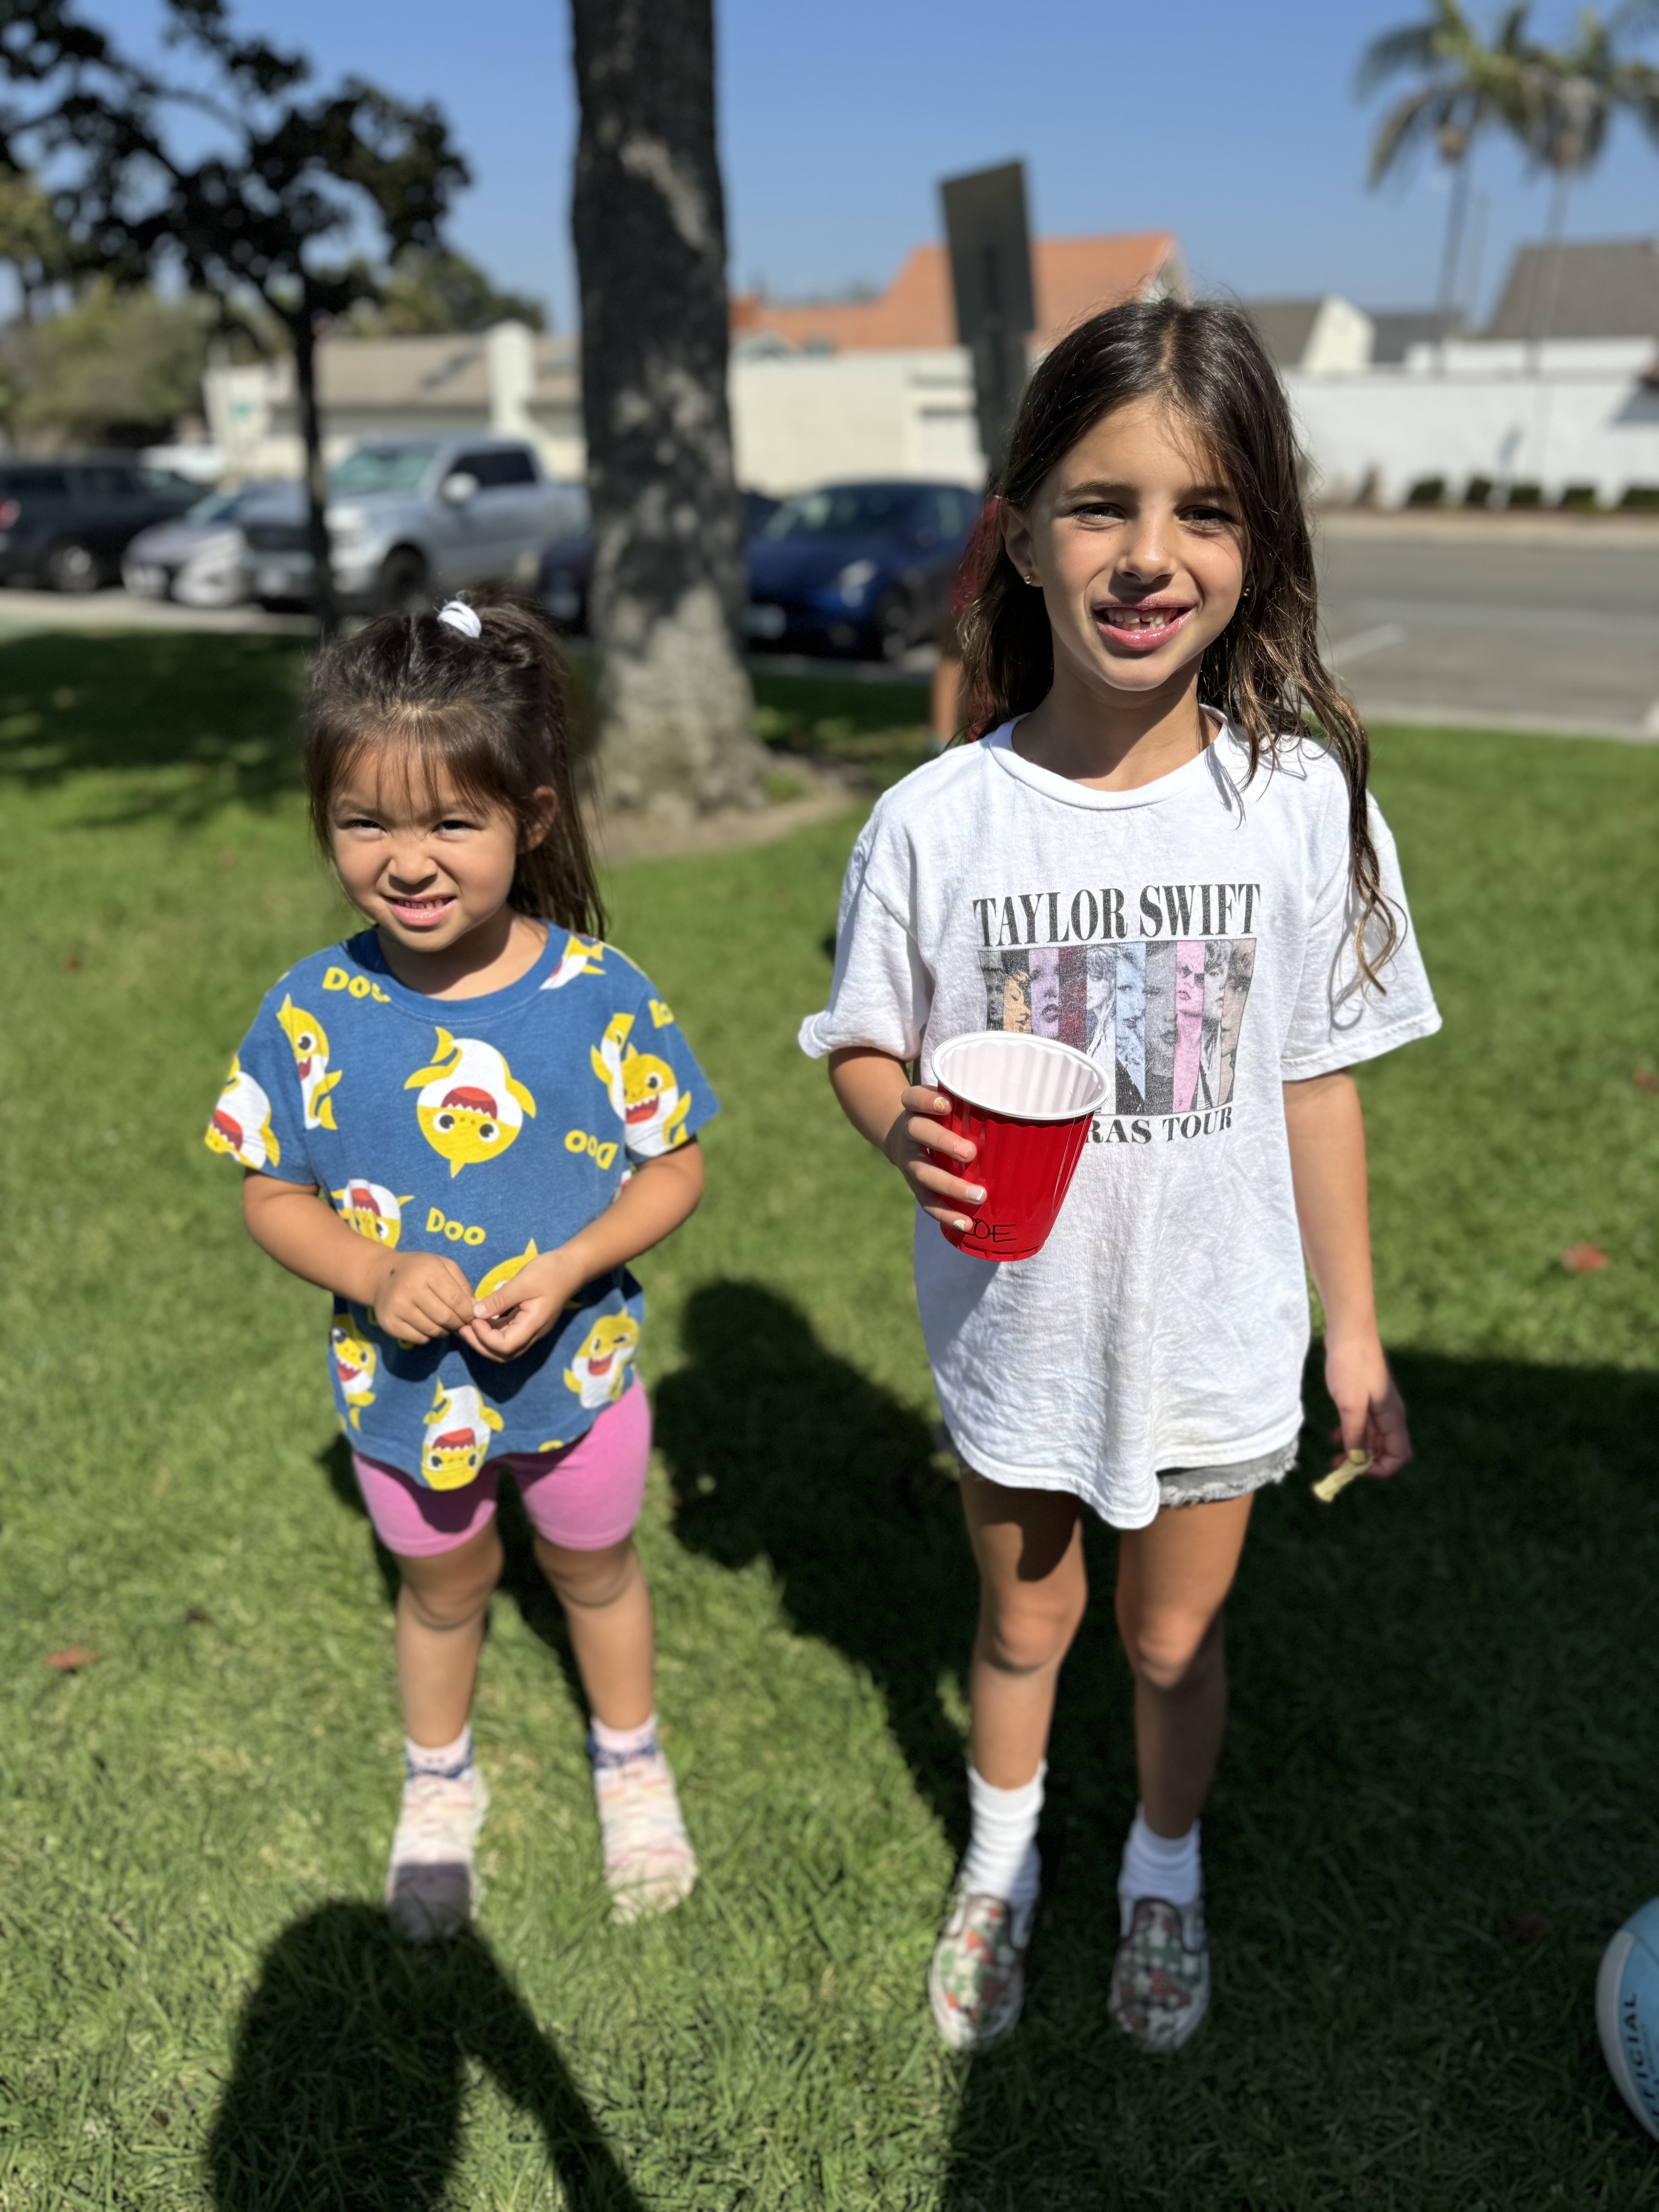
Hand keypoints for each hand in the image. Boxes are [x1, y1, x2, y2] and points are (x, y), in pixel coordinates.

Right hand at [371, 1251, 475, 1343]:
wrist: (382, 1275)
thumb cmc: (419, 1269)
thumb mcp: (443, 1266)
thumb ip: (462, 1285)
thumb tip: (475, 1309)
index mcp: (427, 1271)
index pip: (455, 1300)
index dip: (468, 1312)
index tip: (472, 1316)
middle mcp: (410, 1288)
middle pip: (445, 1317)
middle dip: (458, 1323)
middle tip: (461, 1323)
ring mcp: (397, 1307)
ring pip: (433, 1330)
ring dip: (444, 1331)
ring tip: (445, 1323)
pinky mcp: (389, 1324)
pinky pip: (419, 1338)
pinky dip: (428, 1336)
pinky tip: (427, 1324)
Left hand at [460, 1247, 587, 1363]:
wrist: (571, 1267)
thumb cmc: (549, 1272)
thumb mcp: (523, 1282)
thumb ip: (499, 1299)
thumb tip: (476, 1313)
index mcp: (533, 1325)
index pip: (505, 1346)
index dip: (485, 1338)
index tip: (474, 1320)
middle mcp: (532, 1333)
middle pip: (503, 1354)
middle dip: (480, 1345)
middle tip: (463, 1328)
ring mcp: (530, 1329)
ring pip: (504, 1347)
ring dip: (484, 1340)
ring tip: (468, 1325)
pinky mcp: (526, 1322)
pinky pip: (507, 1334)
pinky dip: (491, 1331)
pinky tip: (481, 1319)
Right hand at [883, 1083, 985, 1229]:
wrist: (901, 1136)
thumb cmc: (939, 1116)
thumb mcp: (946, 1103)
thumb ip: (970, 1105)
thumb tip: (1020, 1109)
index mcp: (914, 1107)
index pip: (914, 1098)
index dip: (927, 1101)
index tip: (947, 1105)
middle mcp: (908, 1131)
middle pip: (918, 1133)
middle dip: (943, 1143)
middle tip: (970, 1153)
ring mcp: (909, 1160)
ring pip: (923, 1172)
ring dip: (951, 1186)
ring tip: (979, 1196)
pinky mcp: (914, 1185)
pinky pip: (927, 1201)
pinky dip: (946, 1213)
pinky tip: (966, 1224)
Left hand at [1324, 1331, 1412, 1478]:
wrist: (1349, 1331)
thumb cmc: (1351, 1365)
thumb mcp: (1350, 1405)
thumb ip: (1355, 1434)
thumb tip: (1358, 1461)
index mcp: (1392, 1417)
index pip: (1399, 1455)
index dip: (1380, 1469)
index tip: (1355, 1471)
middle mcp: (1390, 1414)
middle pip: (1384, 1450)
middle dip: (1364, 1463)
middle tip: (1338, 1468)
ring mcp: (1379, 1405)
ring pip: (1372, 1438)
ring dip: (1356, 1450)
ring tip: (1333, 1457)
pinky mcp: (1366, 1396)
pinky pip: (1363, 1424)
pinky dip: (1351, 1434)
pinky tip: (1334, 1437)